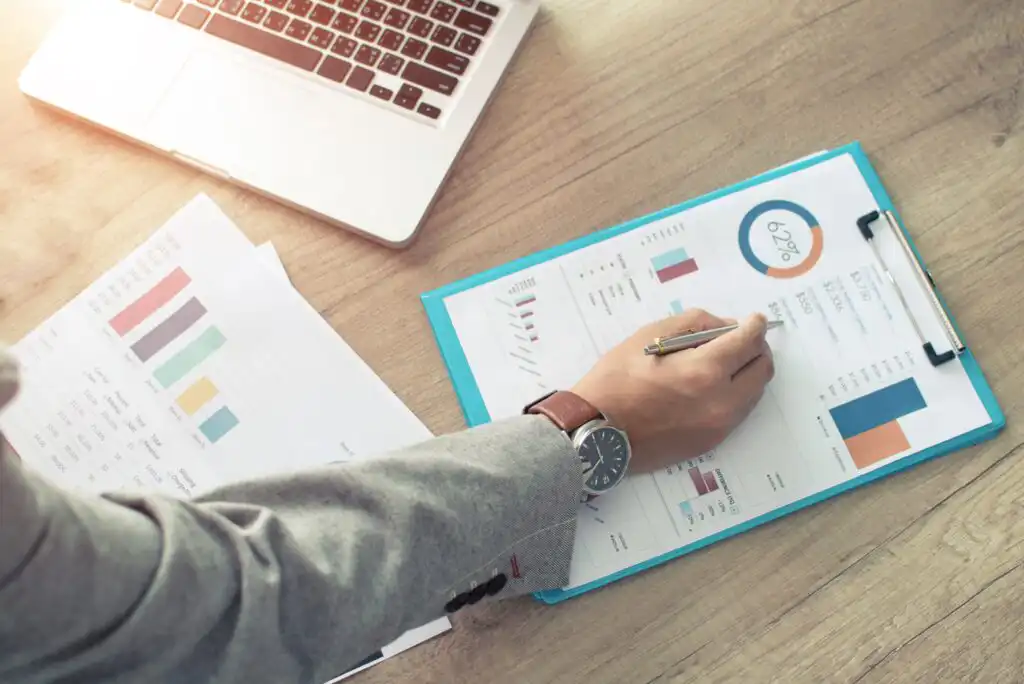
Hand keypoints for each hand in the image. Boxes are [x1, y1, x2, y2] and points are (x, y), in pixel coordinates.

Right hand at [572, 310, 773, 472]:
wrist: (596, 436)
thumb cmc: (615, 382)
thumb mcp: (647, 338)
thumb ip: (692, 324)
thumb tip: (725, 326)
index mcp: (705, 371)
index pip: (749, 341)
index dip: (755, 325)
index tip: (754, 319)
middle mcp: (722, 401)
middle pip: (762, 368)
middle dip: (757, 348)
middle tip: (741, 339)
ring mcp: (720, 426)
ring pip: (756, 392)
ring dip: (748, 371)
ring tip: (725, 361)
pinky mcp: (712, 441)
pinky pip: (739, 411)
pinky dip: (736, 393)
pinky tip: (712, 386)